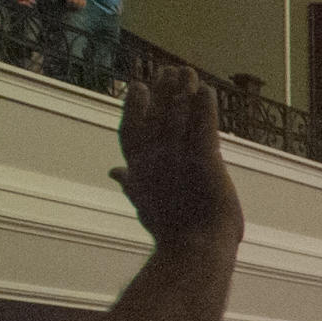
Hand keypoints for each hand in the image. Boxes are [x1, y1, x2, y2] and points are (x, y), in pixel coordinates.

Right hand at [109, 65, 241, 248]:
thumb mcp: (145, 205)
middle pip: (157, 116)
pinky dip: (205, 109)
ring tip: (186, 71)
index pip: (132, 129)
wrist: (193, 251)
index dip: (134, 106)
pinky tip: (208, 91)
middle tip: (168, 69)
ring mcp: (179, 159)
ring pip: (179, 117)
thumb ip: (130, 183)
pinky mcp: (206, 162)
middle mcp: (157, 159)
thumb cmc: (171, 233)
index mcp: (141, 169)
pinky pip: (205, 129)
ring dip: (182, 92)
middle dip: (162, 92)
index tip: (138, 85)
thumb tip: (114, 171)